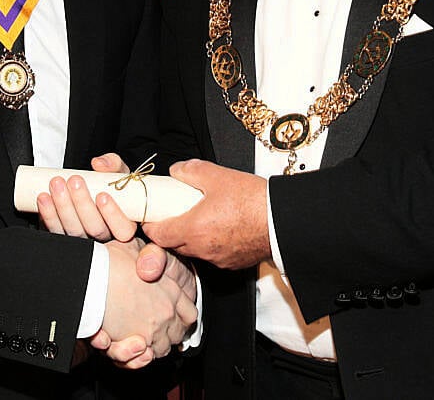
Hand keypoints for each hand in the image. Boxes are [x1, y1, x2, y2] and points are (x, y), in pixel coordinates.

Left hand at [37, 153, 137, 242]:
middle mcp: (105, 236)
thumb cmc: (111, 184)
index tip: (102, 195)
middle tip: (74, 181)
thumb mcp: (119, 172)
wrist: (92, 190)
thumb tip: (98, 164)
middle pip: (95, 229)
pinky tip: (43, 199)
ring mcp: (84, 241)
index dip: (113, 215)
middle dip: (82, 204)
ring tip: (56, 184)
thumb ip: (113, 164)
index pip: (123, 229)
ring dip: (63, 207)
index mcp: (124, 224)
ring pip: (73, 231)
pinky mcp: (66, 239)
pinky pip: (56, 231)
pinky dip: (48, 214)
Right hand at [98, 238, 197, 365]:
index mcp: (171, 289)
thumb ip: (147, 256)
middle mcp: (166, 312)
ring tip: (138, 338)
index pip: (189, 314)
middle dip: (167, 334)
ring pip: (161, 349)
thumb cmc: (109, 262)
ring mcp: (153, 329)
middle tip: (152, 329)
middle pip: (178, 334)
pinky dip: (137, 357)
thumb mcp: (134, 247)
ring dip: (152, 346)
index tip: (172, 317)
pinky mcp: (136, 343)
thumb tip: (148, 261)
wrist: (91, 277)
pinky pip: (143, 359)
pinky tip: (131, 345)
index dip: (181, 316)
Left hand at [143, 159, 269, 269]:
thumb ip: (192, 171)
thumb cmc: (253, 201)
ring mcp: (219, 259)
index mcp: (193, 229)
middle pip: (175, 244)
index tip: (150, 217)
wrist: (283, 221)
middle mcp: (203, 249)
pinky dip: (212, 244)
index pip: (159, 234)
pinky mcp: (234, 263)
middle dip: (171, 231)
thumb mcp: (218, 175)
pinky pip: (214, 255)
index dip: (151, 225)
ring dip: (192, 238)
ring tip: (201, 218)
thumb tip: (177, 171)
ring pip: (195, 250)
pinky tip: (222, 228)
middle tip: (174, 214)